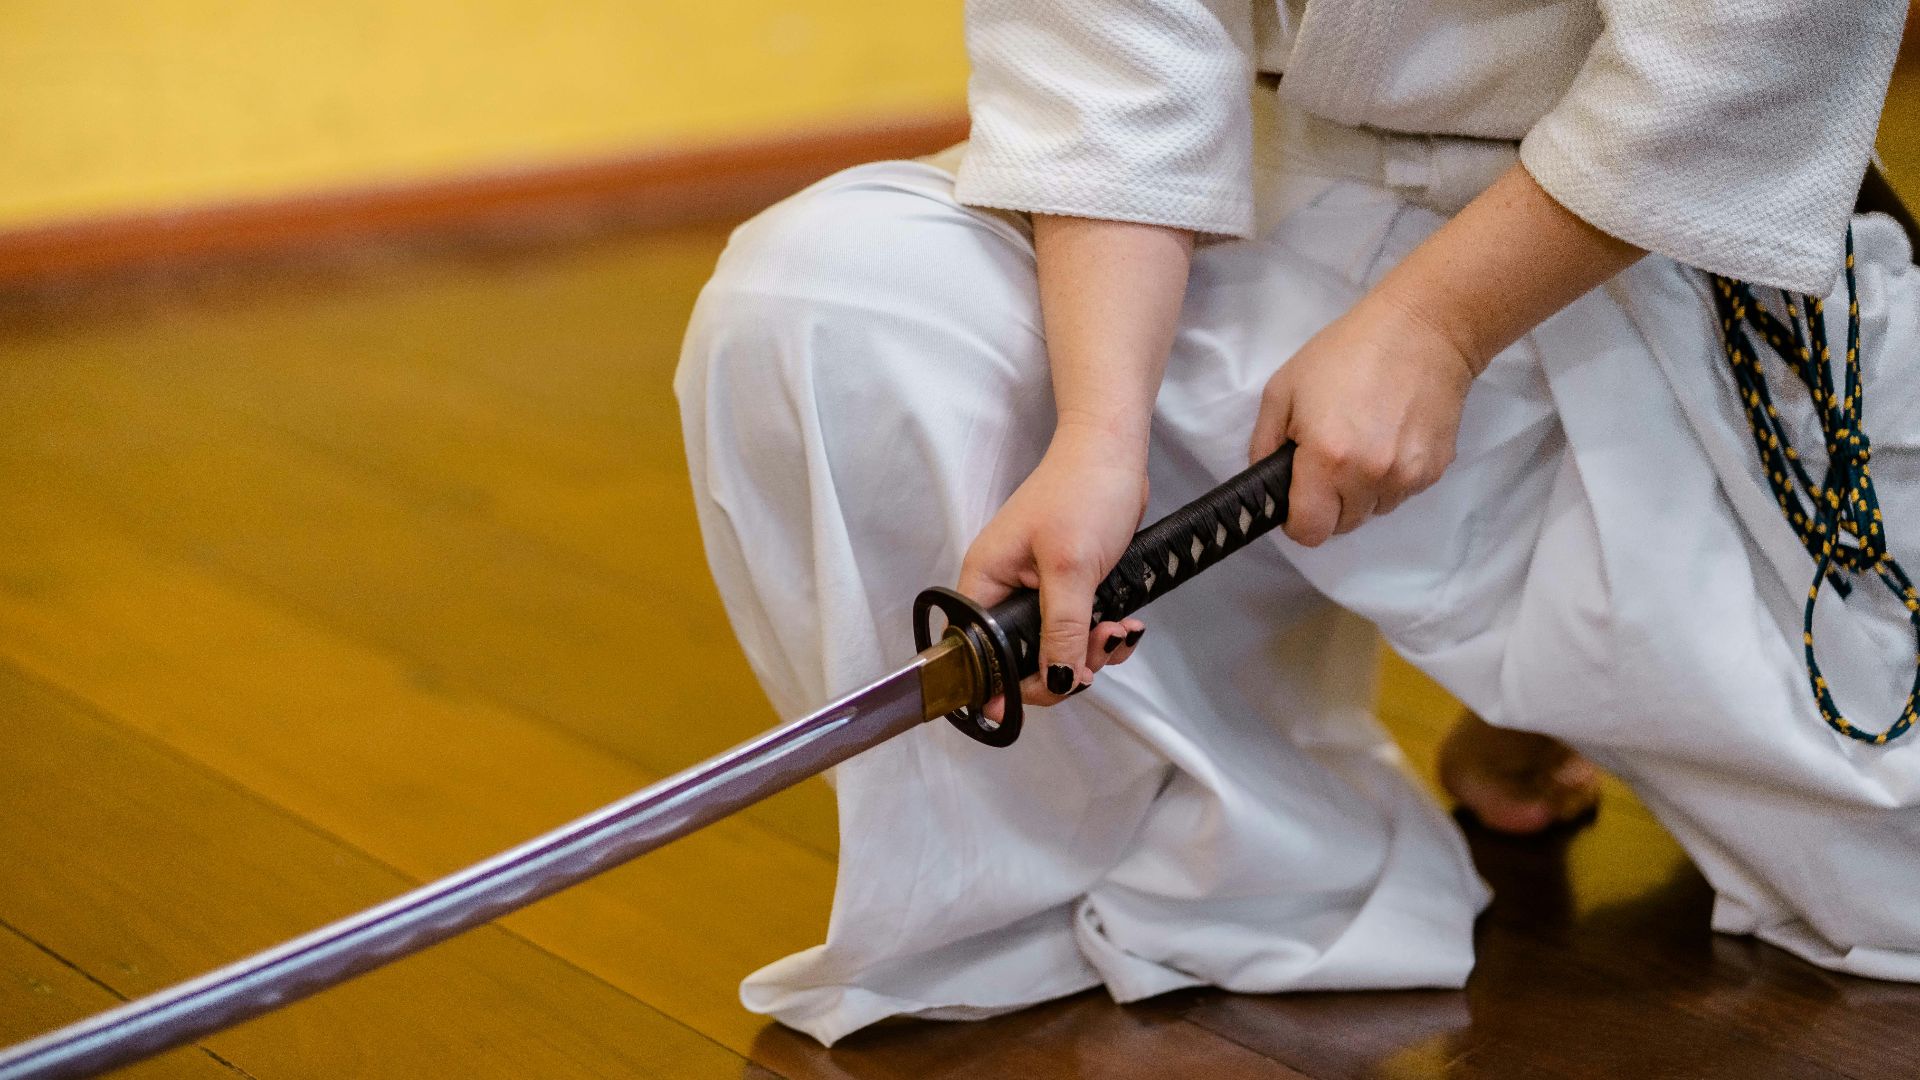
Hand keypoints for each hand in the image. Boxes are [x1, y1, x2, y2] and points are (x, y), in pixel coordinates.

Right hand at [958, 427, 1150, 718]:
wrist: (1115, 450)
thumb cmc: (1082, 492)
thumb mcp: (1071, 568)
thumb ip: (1060, 629)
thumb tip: (1055, 681)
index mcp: (985, 582)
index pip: (980, 653)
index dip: (1005, 684)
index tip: (1044, 695)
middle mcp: (1004, 590)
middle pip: (1022, 658)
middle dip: (1064, 664)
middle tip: (1097, 652)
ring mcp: (1036, 588)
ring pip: (1056, 646)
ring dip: (1090, 649)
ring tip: (1119, 631)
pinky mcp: (1068, 585)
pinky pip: (1078, 628)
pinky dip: (1102, 633)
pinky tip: (1125, 624)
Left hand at [1248, 291, 1475, 545]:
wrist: (1424, 330)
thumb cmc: (1345, 353)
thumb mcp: (1283, 389)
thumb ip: (1264, 445)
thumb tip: (1267, 485)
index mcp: (1328, 458)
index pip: (1309, 531)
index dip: (1296, 519)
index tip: (1296, 496)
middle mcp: (1370, 476)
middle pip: (1341, 525)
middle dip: (1329, 503)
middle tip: (1327, 460)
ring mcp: (1408, 476)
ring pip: (1373, 511)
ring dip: (1361, 492)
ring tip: (1362, 444)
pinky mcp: (1435, 469)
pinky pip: (1401, 494)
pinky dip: (1390, 478)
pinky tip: (1389, 438)